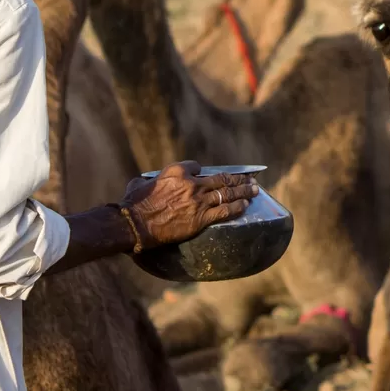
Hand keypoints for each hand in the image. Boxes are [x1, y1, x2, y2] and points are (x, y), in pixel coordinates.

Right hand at [120, 161, 258, 249]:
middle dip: (238, 178)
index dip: (205, 171)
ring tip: (255, 189)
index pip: (197, 166)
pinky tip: (245, 205)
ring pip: (227, 193)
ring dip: (244, 191)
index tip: (211, 175)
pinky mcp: (200, 218)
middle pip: (221, 178)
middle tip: (250, 178)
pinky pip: (224, 211)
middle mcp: (191, 184)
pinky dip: (237, 207)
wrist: (134, 224)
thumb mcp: (141, 183)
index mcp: (177, 172)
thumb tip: (152, 181)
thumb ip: (154, 179)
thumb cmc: (134, 204)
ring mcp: (198, 201)